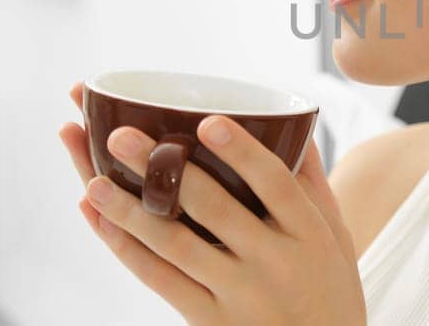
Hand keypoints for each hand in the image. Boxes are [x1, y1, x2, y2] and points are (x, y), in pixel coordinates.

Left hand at [58, 83, 364, 324]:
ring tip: (93, 182)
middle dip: (165, 170)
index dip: (242, 152)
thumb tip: (293, 122)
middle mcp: (274, 261)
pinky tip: (101, 222)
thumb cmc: (329, 287)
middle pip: (214, 209)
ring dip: (130, 212)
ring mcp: (240, 293)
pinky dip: (127, 249)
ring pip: (176, 246)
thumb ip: (311, 182)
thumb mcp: (335, 235)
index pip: (275, 183)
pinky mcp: (212, 319)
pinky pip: (161, 280)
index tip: (207, 122)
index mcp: (309, 233)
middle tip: (120, 135)